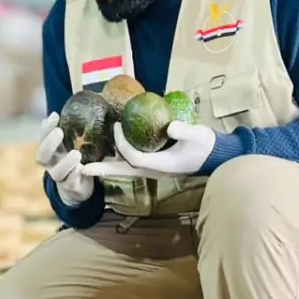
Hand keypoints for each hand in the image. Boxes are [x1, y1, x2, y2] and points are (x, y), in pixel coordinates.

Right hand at [36, 113, 93, 205]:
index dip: (45, 128)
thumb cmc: (75, 159)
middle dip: (49, 143)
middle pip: (42, 156)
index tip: (55, 115)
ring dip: (65, 162)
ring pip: (56, 172)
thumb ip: (71, 129)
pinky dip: (74, 176)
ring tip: (76, 154)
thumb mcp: (71, 143)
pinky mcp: (72, 188)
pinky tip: (81, 169)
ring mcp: (60, 177)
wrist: (79, 186)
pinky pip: (70, 183)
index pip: (41, 139)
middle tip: (59, 131)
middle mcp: (51, 164)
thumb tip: (77, 101)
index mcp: (50, 152)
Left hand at [83, 121, 216, 179]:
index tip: (117, 126)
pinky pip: (133, 165)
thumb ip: (185, 131)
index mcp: (162, 165)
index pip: (134, 158)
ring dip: (109, 167)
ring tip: (90, 165)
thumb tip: (171, 126)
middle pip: (124, 172)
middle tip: (83, 169)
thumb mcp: (198, 135)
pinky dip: (120, 160)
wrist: (215, 156)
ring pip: (127, 170)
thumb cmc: (206, 145)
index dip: (122, 144)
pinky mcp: (156, 165)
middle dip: (104, 169)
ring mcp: (155, 170)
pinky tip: (112, 153)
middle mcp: (154, 171)